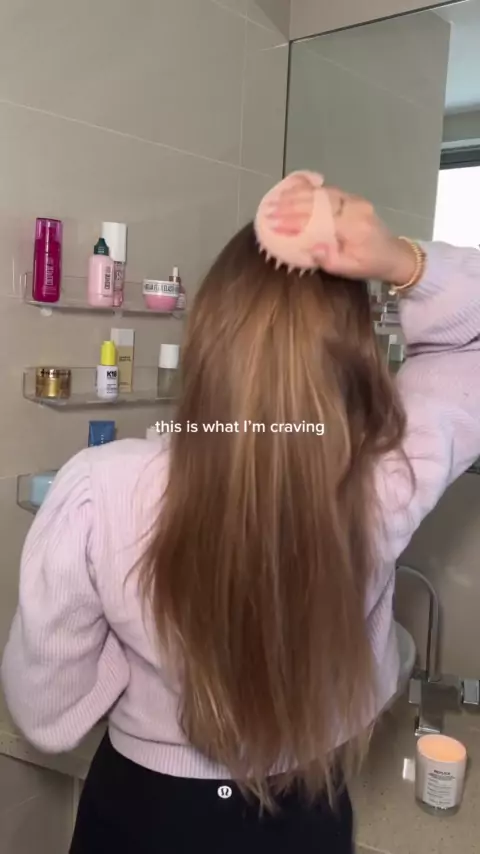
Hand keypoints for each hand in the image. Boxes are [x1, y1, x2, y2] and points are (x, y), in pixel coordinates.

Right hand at [271, 178, 417, 285]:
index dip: (293, 219)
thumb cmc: (370, 265)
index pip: (317, 217)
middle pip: (317, 201)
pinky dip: (308, 190)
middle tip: (268, 211)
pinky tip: (292, 191)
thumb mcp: (348, 270)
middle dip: (289, 205)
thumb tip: (309, 246)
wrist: (393, 254)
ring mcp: (354, 199)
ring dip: (296, 195)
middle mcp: (354, 207)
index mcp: (353, 226)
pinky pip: (328, 190)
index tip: (273, 223)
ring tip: (275, 200)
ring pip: (321, 192)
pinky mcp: (352, 198)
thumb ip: (329, 259)